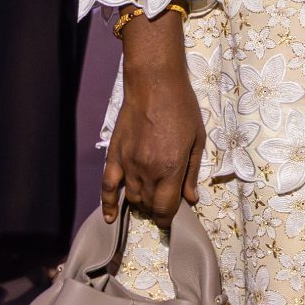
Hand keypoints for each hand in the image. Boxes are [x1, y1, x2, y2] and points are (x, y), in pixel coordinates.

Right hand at [102, 12, 204, 220]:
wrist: (154, 85)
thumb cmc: (182, 109)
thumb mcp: (197, 140)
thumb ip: (192, 172)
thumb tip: (191, 198)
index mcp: (170, 168)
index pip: (165, 208)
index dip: (168, 218)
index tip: (171, 219)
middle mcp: (147, 171)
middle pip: (148, 205)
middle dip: (156, 209)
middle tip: (163, 202)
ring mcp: (127, 164)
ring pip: (131, 197)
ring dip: (140, 203)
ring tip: (148, 199)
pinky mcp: (114, 156)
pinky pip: (107, 186)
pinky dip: (108, 204)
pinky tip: (110, 216)